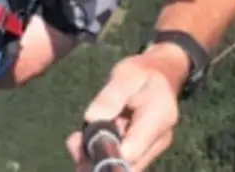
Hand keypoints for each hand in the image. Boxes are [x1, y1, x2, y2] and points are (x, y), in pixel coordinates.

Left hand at [65, 50, 183, 170]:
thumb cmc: (142, 72)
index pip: (132, 150)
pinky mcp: (143, 151)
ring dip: (96, 159)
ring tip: (75, 141)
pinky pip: (122, 160)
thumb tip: (91, 118)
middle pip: (127, 165)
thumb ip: (110, 97)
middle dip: (97, 159)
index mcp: (159, 117)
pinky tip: (85, 142)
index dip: (105, 152)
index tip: (82, 141)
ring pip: (123, 166)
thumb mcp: (126, 75)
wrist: (161, 76)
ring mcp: (152, 148)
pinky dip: (102, 155)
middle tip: (74, 142)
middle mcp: (158, 139)